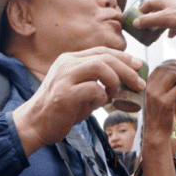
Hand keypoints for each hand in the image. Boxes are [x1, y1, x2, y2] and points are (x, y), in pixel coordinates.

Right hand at [13, 47, 145, 154]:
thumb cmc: (61, 109)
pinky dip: (102, 97)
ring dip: (115, 81)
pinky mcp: (65, 94)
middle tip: (139, 83)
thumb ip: (97, 82)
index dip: (123, 57)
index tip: (138, 66)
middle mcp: (67, 64)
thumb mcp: (80, 89)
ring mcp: (65, 78)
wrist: (35, 124)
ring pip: (100, 67)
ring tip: (114, 95)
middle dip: (127, 69)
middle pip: (105, 57)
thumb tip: (124, 82)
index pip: (101, 51)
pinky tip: (97, 105)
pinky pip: (93, 89)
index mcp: (70, 59)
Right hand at [135, 0, 175, 41]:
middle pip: (156, 12)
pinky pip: (174, 26)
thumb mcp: (162, 19)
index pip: (149, 3)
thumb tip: (135, 23)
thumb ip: (148, 21)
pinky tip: (169, 36)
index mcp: (166, 1)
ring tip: (153, 36)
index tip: (134, 18)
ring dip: (158, 28)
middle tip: (143, 30)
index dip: (141, 10)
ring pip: (164, 20)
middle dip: (149, 21)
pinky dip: (169, 31)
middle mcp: (172, 6)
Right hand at [144, 60, 175, 119]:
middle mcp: (149, 88)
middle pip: (167, 69)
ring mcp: (156, 95)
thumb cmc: (158, 114)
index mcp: (146, 85)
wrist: (155, 133)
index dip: (172, 65)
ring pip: (173, 75)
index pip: (160, 67)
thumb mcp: (155, 96)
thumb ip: (161, 84)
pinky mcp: (165, 103)